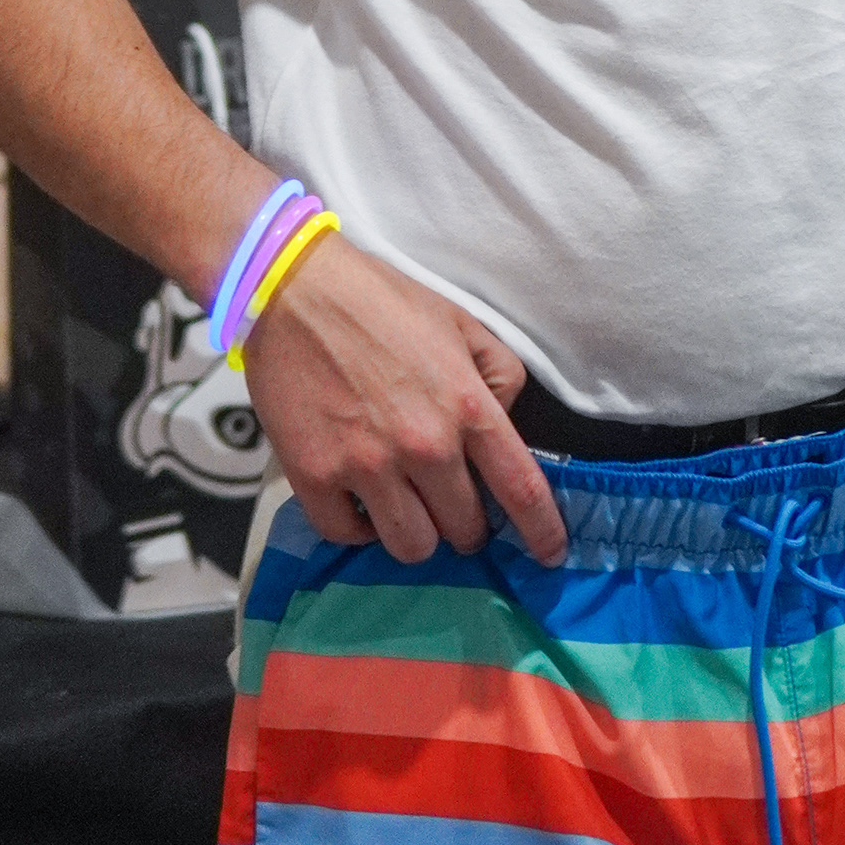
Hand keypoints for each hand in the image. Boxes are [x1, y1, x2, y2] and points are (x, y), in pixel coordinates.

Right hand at [239, 235, 568, 566]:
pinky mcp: (314, 476)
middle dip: (465, 525)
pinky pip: (347, 535)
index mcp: (467, 407)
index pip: (521, 489)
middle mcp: (424, 445)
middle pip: (464, 530)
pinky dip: (358, 527)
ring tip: (406, 506)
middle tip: (449, 503)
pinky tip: (360, 500)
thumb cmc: (383, 303)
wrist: (295, 290)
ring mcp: (367, 465)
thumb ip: (500, 375)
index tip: (549, 554)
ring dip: (416, 534)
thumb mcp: (463, 324)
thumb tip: (506, 425)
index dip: (541, 533)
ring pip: (411, 547)